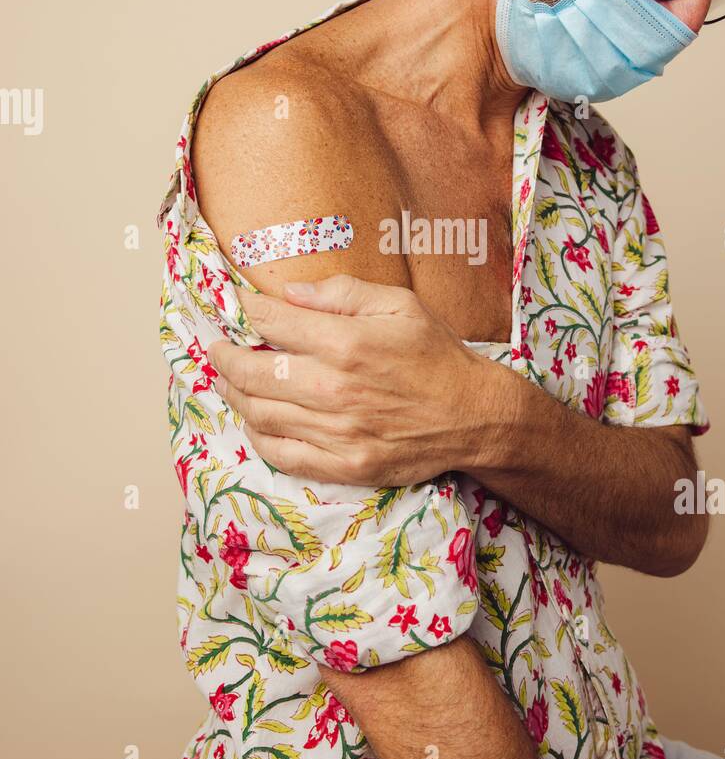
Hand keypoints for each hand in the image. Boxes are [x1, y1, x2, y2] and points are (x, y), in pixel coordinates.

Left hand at [207, 275, 505, 485]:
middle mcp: (335, 390)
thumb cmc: (437, 356)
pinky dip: (258, 436)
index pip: (274, 321)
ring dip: (235, 394)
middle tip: (217, 347)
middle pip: (254, 372)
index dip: (247, 308)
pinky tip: (254, 419)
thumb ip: (343, 294)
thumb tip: (292, 292)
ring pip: (260, 413)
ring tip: (228, 379)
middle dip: (225, 355)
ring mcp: (337, 433)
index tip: (238, 303)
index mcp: (347, 343)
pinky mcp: (344, 465)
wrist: (475, 417)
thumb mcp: (400, 305)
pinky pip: (282, 454)